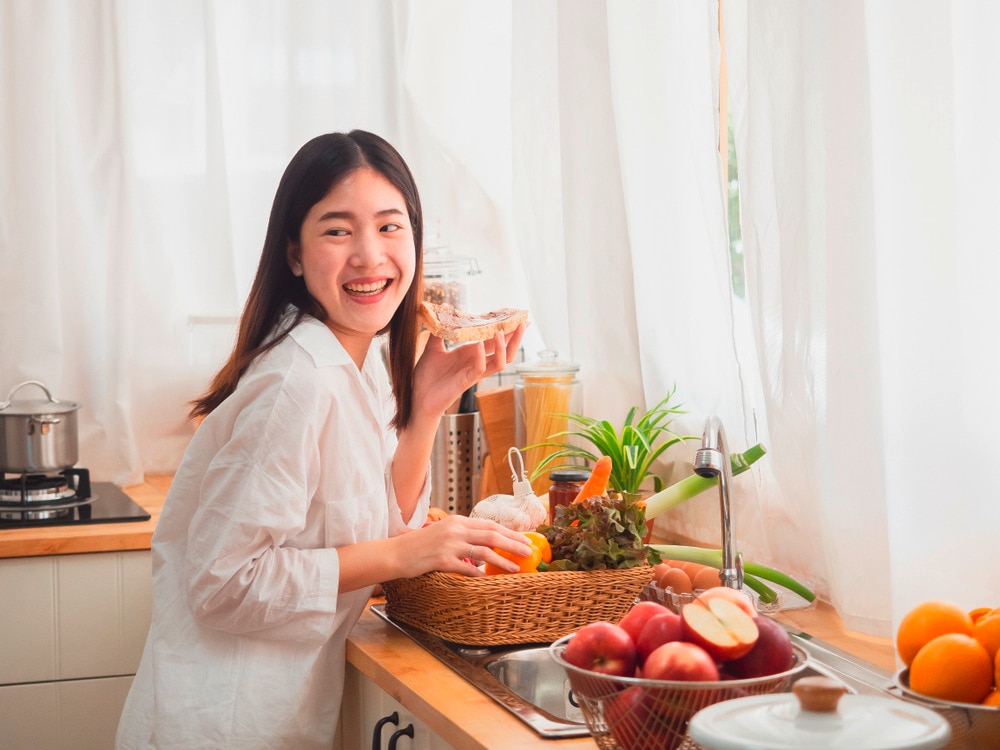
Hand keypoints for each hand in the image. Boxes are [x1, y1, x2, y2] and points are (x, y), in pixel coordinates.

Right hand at [396, 515, 532, 576]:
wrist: (395, 553)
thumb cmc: (418, 546)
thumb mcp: (442, 532)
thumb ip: (461, 534)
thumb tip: (482, 542)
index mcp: (457, 521)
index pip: (489, 524)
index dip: (509, 532)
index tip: (523, 538)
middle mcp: (455, 530)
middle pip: (492, 535)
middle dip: (513, 543)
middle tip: (528, 550)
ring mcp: (449, 545)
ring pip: (484, 551)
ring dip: (503, 560)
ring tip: (516, 567)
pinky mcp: (442, 560)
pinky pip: (467, 568)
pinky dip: (480, 574)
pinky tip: (489, 580)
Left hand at [411, 323, 525, 420]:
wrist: (417, 397)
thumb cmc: (426, 376)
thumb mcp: (432, 348)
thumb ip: (439, 330)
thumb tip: (443, 308)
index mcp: (471, 353)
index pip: (494, 340)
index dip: (508, 330)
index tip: (519, 318)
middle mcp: (476, 362)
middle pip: (504, 351)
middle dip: (515, 337)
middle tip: (524, 323)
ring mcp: (472, 373)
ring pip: (499, 362)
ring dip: (502, 347)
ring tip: (501, 332)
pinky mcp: (465, 382)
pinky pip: (479, 369)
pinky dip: (481, 356)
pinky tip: (478, 344)